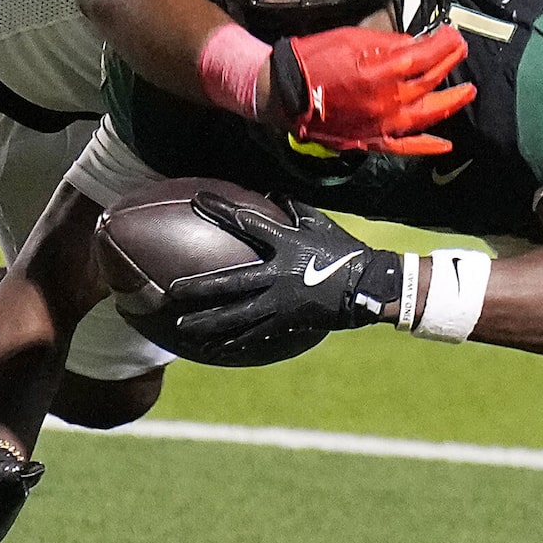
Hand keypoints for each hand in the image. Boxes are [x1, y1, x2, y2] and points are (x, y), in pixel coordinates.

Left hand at [162, 193, 404, 365]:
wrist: (369, 286)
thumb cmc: (345, 251)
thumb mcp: (320, 224)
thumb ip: (295, 209)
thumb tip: (274, 193)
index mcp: (284, 245)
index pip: (246, 223)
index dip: (221, 209)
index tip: (198, 199)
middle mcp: (277, 275)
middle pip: (231, 282)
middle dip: (199, 287)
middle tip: (172, 291)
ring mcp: (281, 302)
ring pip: (237, 316)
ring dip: (208, 322)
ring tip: (182, 327)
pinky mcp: (287, 321)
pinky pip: (255, 334)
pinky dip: (234, 341)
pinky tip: (215, 349)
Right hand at [266, 23, 475, 153]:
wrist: (284, 92)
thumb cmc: (315, 59)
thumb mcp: (353, 37)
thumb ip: (389, 42)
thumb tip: (415, 44)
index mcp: (384, 71)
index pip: (426, 55)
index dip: (444, 43)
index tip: (452, 35)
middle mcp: (389, 100)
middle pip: (430, 81)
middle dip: (449, 64)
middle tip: (460, 52)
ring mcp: (383, 123)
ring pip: (427, 114)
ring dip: (450, 103)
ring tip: (467, 92)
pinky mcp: (372, 140)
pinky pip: (405, 147)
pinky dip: (427, 147)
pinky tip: (445, 146)